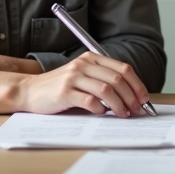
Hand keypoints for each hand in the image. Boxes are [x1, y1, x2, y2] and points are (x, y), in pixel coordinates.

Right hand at [17, 51, 150, 117]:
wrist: (30, 91)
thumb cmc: (59, 88)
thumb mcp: (82, 77)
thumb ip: (102, 81)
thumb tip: (131, 97)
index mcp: (91, 58)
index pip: (123, 69)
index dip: (137, 85)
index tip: (144, 99)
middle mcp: (83, 64)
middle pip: (117, 79)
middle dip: (131, 97)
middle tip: (136, 111)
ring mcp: (73, 77)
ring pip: (106, 90)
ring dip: (119, 105)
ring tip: (123, 115)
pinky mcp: (64, 92)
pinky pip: (89, 101)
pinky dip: (100, 109)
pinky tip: (101, 113)